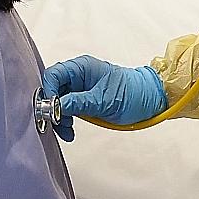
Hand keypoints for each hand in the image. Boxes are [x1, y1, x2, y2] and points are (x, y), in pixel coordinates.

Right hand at [39, 55, 167, 140]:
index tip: (50, 108)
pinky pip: (66, 109)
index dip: (48, 91)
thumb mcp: (103, 100)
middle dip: (52, 107)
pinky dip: (65, 120)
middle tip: (56, 123)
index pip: (54, 75)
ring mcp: (80, 89)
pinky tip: (70, 131)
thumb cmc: (132, 93)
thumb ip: (77, 102)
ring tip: (67, 131)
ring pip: (57, 102)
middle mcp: (78, 76)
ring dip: (58, 117)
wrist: (150, 100)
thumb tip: (55, 105)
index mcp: (82, 67)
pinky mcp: (82, 101)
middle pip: (53, 89)